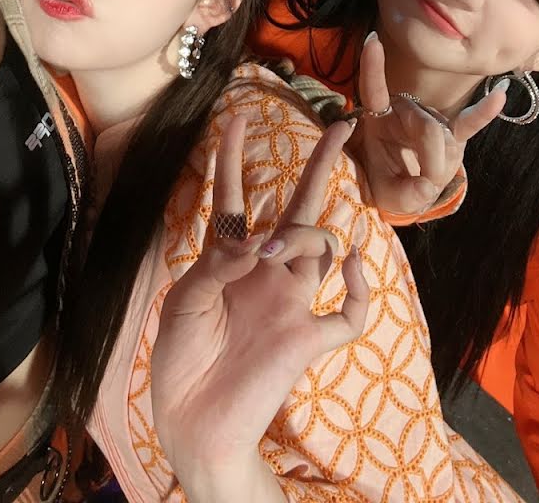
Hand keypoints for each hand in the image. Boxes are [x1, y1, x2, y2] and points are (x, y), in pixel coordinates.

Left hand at [152, 116, 367, 476]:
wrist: (192, 420)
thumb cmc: (179, 357)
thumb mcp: (184, 303)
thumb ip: (217, 267)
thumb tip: (258, 247)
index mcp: (228, 259)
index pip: (232, 198)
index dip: (231, 158)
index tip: (234, 118)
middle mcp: (265, 272)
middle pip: (300, 208)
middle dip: (321, 167)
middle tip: (341, 127)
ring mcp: (290, 303)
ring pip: (324, 247)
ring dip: (308, 234)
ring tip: (272, 249)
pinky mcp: (307, 340)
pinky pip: (349, 315)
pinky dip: (359, 292)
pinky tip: (350, 272)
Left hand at [347, 33, 506, 216]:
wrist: (404, 188)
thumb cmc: (389, 181)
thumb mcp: (387, 194)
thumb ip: (404, 193)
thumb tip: (429, 185)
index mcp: (379, 118)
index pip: (374, 88)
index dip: (372, 66)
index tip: (373, 40)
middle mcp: (407, 110)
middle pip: (428, 128)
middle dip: (430, 161)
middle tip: (423, 184)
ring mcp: (433, 119)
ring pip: (446, 138)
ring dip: (441, 167)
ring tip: (428, 181)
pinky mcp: (455, 132)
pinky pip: (470, 122)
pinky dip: (485, 111)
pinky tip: (500, 93)